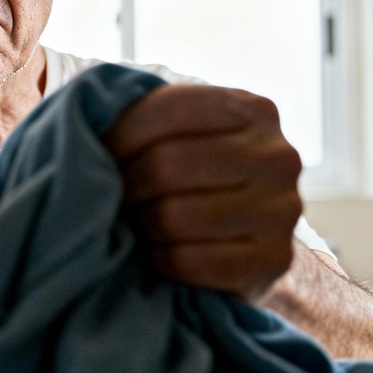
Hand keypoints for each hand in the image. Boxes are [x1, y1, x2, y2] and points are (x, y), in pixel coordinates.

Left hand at [104, 84, 301, 299]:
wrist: (241, 237)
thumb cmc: (193, 174)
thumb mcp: (180, 131)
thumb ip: (146, 115)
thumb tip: (88, 129)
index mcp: (254, 110)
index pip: (173, 110)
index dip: (123, 134)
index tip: (100, 152)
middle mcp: (278, 156)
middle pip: (170, 164)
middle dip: (127, 184)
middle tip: (112, 196)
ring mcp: (284, 210)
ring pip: (177, 216)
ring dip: (142, 225)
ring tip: (135, 222)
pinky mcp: (275, 260)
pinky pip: (191, 262)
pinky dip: (161, 259)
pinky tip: (158, 252)